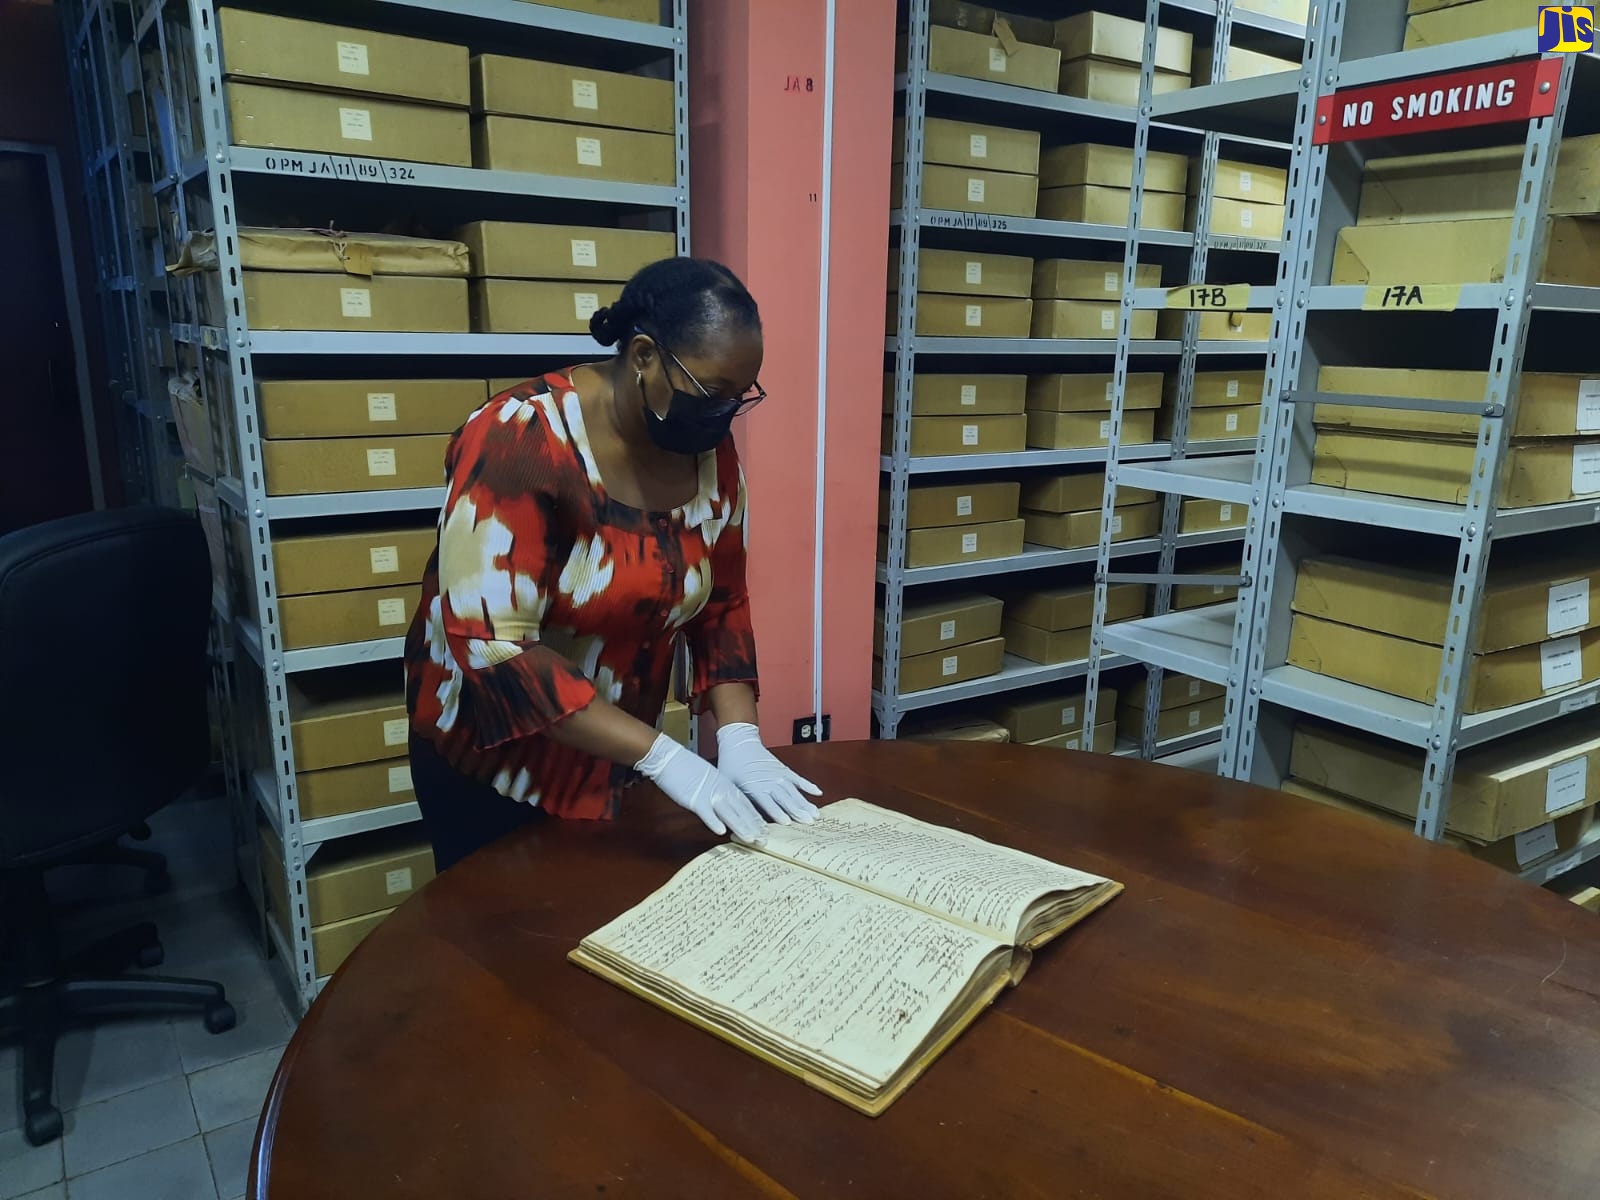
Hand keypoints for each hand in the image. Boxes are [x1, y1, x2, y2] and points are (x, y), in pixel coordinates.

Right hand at [635, 733, 768, 844]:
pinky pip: (705, 812)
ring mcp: (707, 794)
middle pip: (741, 809)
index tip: (765, 829)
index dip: (755, 817)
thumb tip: (726, 803)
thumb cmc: (685, 767)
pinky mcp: (693, 798)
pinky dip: (714, 822)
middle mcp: (720, 789)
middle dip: (754, 826)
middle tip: (765, 840)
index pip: (744, 802)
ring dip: (740, 826)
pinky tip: (721, 832)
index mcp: (724, 783)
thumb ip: (718, 789)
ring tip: (751, 839)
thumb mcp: (708, 777)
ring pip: (728, 812)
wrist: (669, 756)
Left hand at [715, 723, 821, 825]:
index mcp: (754, 786)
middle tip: (809, 822)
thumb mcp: (729, 783)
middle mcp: (770, 781)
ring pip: (794, 791)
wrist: (739, 742)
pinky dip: (808, 785)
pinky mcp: (784, 770)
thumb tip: (739, 819)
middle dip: (797, 811)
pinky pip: (798, 779)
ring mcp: (779, 775)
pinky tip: (818, 793)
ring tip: (815, 814)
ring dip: (805, 803)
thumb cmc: (732, 764)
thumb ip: (738, 800)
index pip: (767, 802)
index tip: (787, 822)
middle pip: (785, 798)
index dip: (777, 812)